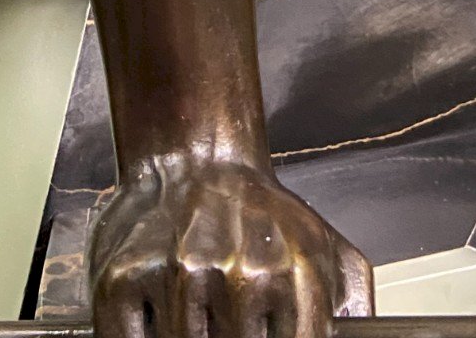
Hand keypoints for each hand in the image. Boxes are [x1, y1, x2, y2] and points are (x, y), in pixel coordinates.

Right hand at [89, 156, 372, 337]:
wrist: (196, 156)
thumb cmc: (260, 212)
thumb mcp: (325, 247)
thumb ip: (350, 302)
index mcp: (295, 273)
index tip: (264, 337)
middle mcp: (241, 274)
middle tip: (230, 322)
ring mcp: (181, 276)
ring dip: (194, 337)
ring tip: (202, 317)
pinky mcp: (125, 277)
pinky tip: (163, 319)